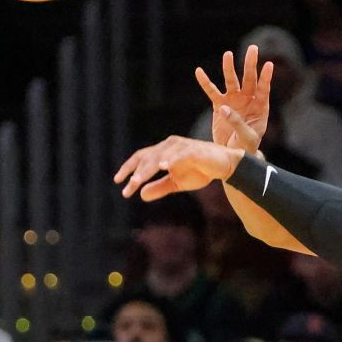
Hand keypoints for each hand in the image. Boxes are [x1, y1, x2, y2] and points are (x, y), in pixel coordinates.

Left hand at [114, 136, 244, 200]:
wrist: (224, 165)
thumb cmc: (200, 171)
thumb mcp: (177, 183)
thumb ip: (159, 188)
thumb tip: (141, 195)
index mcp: (162, 152)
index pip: (141, 158)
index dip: (128, 168)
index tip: (118, 182)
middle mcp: (168, 146)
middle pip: (147, 157)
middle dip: (136, 173)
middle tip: (129, 187)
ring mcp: (180, 146)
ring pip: (159, 156)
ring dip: (147, 168)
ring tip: (137, 181)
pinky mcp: (193, 150)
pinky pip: (179, 154)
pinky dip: (170, 159)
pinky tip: (162, 167)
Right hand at [195, 44, 272, 151]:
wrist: (232, 153)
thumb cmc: (245, 146)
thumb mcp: (246, 137)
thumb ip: (237, 122)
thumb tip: (224, 108)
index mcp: (259, 106)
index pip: (263, 89)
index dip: (266, 77)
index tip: (269, 64)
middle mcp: (247, 99)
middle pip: (249, 79)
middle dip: (250, 64)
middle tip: (253, 49)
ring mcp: (233, 100)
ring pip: (231, 81)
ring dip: (229, 68)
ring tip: (228, 54)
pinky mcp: (219, 105)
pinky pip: (211, 91)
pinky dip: (205, 82)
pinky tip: (199, 71)